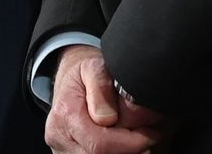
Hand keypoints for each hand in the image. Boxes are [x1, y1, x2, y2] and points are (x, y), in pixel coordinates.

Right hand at [44, 46, 163, 152]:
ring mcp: (63, 150)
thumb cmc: (84, 75)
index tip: (151, 132)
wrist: (70, 83)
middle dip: (130, 148)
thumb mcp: (94, 67)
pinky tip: (121, 141)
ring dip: (124, 151)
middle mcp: (59, 137)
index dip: (131, 142)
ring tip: (132, 135)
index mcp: (65, 114)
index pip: (100, 144)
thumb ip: (101, 87)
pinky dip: (116, 152)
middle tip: (145, 133)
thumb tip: (106, 118)